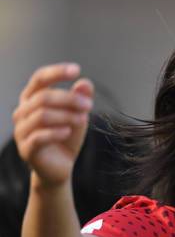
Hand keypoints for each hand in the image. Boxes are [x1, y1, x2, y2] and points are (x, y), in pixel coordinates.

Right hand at [12, 63, 93, 186]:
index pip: (39, 79)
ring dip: (66, 115)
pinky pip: (38, 137)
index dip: (56, 72)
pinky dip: (56, 132)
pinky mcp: (26, 149)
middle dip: (69, 99)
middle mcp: (22, 112)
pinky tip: (68, 132)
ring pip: (41, 115)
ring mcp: (21, 131)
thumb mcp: (78, 115)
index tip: (76, 69)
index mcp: (32, 99)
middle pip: (43, 97)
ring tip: (83, 120)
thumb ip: (81, 99)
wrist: (60, 167)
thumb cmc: (66, 136)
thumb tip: (85, 83)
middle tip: (89, 106)